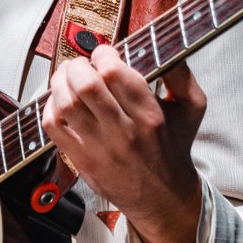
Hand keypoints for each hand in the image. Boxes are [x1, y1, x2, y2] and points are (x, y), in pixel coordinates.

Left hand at [41, 43, 206, 242]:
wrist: (162, 196)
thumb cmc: (173, 148)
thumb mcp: (191, 108)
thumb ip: (181, 73)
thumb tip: (163, 45)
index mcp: (150, 114)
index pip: (114, 72)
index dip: (103, 54)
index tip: (104, 55)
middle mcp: (123, 131)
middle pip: (86, 84)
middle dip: (78, 65)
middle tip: (82, 65)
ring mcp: (99, 148)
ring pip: (66, 103)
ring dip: (61, 82)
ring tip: (68, 78)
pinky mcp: (81, 160)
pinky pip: (53, 126)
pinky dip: (50, 106)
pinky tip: (60, 102)